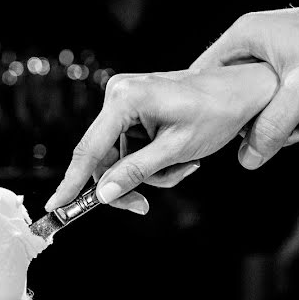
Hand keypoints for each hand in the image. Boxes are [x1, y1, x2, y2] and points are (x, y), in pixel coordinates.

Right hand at [45, 63, 277, 210]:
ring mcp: (126, 99)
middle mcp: (119, 94)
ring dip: (149, 173)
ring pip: (120, 157)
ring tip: (183, 167)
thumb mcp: (176, 150)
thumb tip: (102, 193)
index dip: (71, 182)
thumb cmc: (217, 113)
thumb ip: (136, 172)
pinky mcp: (135, 108)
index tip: (54, 207)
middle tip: (143, 207)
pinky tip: (180, 157)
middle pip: (103, 157)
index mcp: (125, 98)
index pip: (89, 149)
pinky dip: (153, 161)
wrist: (243, 91)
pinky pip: (132, 148)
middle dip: (127, 182)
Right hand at [191, 0, 298, 168]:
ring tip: (294, 128)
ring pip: (252, 97)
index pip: (202, 74)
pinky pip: (273, 96)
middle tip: (265, 135)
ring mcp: (275, 52)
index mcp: (245, 35)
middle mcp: (254, 40)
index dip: (206, 106)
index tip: (216, 133)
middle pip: (227, 90)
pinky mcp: (294, 64)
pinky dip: (283, 113)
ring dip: (268, 120)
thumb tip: (247, 159)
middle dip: (244, 119)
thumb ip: (271, 127)